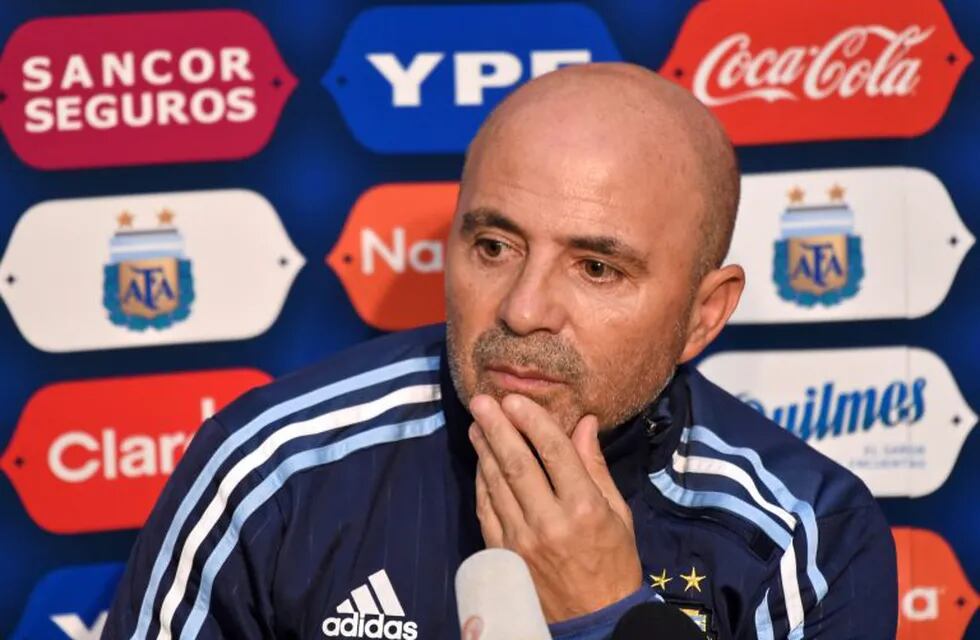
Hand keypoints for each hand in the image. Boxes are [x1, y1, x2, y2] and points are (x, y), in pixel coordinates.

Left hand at [468, 393, 642, 622]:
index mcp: (584, 509)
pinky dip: (481, 483)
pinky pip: (486, 511)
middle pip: (517, 464)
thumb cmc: (613, 562)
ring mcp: (522, 540)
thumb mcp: (618, 513)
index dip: (532, 422)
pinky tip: (480, 462)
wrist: (595, 620)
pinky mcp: (505, 555)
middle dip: (497, 428)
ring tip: (477, 423)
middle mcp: (550, 522)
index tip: (515, 399)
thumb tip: (584, 423)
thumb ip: (595, 467)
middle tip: (482, 401)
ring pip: (496, 485)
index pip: (554, 453)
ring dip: (484, 450)